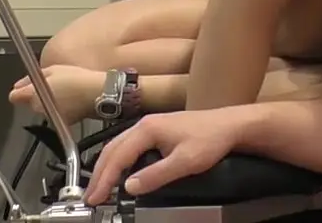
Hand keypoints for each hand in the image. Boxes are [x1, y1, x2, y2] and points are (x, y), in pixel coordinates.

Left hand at [8, 64, 102, 123]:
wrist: (99, 93)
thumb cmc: (77, 79)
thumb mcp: (52, 70)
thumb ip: (31, 79)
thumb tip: (18, 86)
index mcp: (34, 95)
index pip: (14, 96)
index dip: (20, 90)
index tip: (27, 85)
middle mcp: (39, 110)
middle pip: (30, 102)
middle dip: (37, 94)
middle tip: (53, 82)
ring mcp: (51, 118)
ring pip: (43, 109)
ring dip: (50, 101)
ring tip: (65, 90)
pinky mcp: (63, 123)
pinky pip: (56, 114)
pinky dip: (61, 108)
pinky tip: (72, 99)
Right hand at [84, 109, 242, 204]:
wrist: (230, 126)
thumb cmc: (211, 138)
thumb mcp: (185, 162)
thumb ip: (156, 175)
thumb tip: (130, 186)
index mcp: (147, 129)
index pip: (117, 157)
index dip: (104, 179)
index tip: (95, 197)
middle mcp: (145, 125)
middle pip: (112, 150)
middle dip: (99, 174)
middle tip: (91, 196)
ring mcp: (151, 127)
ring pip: (119, 147)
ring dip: (107, 167)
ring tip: (100, 187)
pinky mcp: (157, 131)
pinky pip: (129, 146)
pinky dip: (118, 161)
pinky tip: (120, 173)